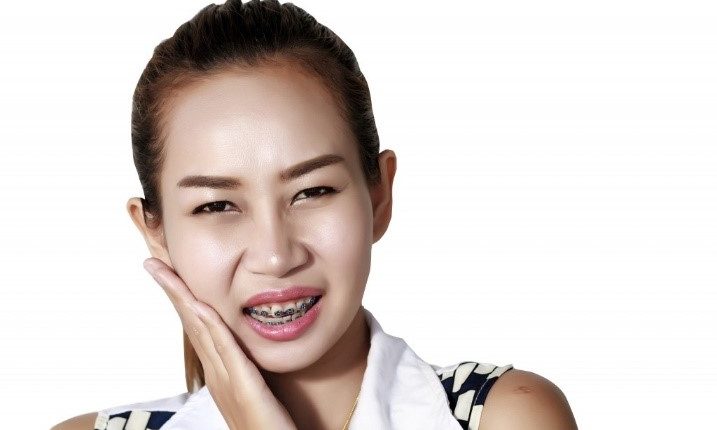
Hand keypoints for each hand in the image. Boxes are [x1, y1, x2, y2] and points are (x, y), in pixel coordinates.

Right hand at [143, 257, 297, 429]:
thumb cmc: (268, 424)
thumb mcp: (253, 387)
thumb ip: (245, 366)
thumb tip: (241, 345)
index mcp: (220, 371)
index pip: (197, 326)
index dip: (181, 297)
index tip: (169, 272)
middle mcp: (217, 373)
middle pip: (190, 322)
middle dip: (172, 290)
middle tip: (152, 262)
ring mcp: (226, 381)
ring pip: (201, 331)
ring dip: (183, 299)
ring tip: (165, 273)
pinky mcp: (244, 388)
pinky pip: (225, 351)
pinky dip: (212, 326)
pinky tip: (201, 306)